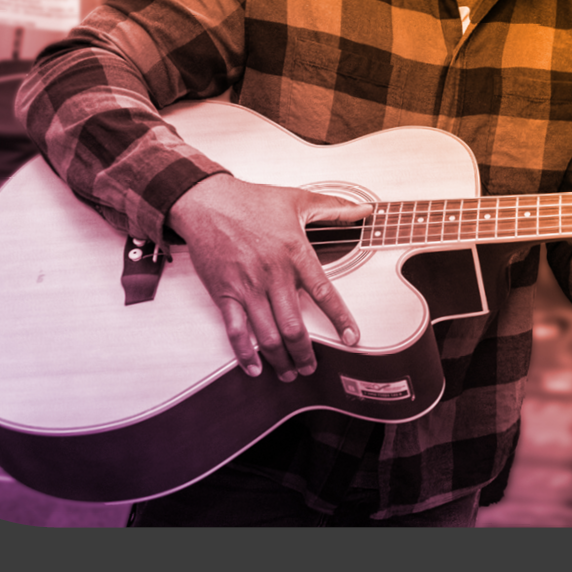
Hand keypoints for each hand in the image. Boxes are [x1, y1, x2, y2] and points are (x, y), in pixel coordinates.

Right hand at [168, 174, 372, 380]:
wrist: (207, 202)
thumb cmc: (251, 201)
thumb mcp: (298, 200)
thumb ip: (334, 208)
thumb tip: (364, 210)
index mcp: (295, 254)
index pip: (324, 294)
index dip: (340, 320)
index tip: (351, 339)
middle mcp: (273, 275)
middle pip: (294, 326)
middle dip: (305, 354)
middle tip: (312, 367)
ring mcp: (247, 287)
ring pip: (268, 335)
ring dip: (281, 360)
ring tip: (289, 372)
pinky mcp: (224, 293)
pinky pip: (236, 331)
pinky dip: (245, 354)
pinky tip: (254, 367)